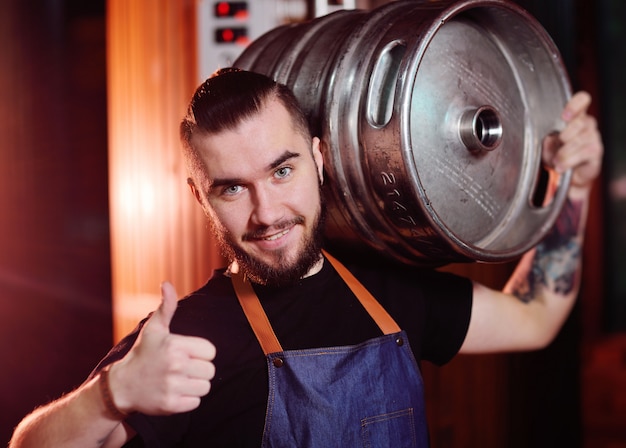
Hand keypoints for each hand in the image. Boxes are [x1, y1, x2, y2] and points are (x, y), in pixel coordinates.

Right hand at [109, 282, 215, 414]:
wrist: (122, 386)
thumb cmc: (143, 354)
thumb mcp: (154, 329)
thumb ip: (167, 307)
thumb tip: (167, 283)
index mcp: (176, 345)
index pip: (211, 351)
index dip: (201, 353)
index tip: (188, 355)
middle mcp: (175, 365)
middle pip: (210, 370)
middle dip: (199, 370)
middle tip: (182, 369)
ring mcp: (173, 386)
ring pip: (205, 387)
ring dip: (195, 385)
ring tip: (179, 380)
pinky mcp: (171, 405)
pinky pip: (196, 402)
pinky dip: (188, 399)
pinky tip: (174, 392)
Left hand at [543, 91, 603, 196]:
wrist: (565, 174)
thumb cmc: (556, 153)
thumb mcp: (546, 145)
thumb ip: (546, 138)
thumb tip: (549, 137)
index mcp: (574, 116)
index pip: (582, 100)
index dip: (575, 104)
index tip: (564, 116)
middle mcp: (586, 123)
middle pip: (579, 122)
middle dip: (564, 136)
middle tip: (557, 144)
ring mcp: (593, 137)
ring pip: (579, 140)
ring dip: (564, 152)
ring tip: (555, 160)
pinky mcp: (596, 151)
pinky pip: (584, 153)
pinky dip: (569, 161)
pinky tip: (561, 166)